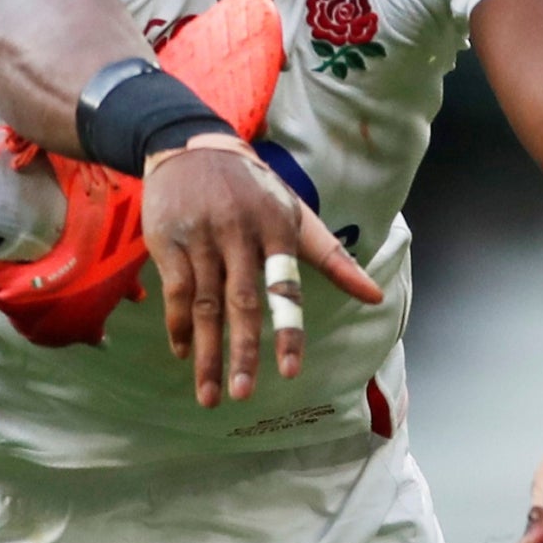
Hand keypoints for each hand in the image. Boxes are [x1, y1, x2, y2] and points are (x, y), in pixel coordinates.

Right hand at [145, 135, 381, 407]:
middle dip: (241, 352)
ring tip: (211, 394)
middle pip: (241, 302)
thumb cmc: (253, 188)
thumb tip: (374, 296)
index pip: (284, 287)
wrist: (191, 147)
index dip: (287, 330)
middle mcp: (238, 233)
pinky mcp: (168, 241)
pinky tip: (184, 353)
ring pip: (205, 305)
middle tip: (243, 395)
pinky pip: (176, 291)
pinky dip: (178, 326)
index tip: (288, 372)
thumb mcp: (296, 214)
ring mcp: (200, 237)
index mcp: (276, 228)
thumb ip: (332, 257)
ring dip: (206, 353)